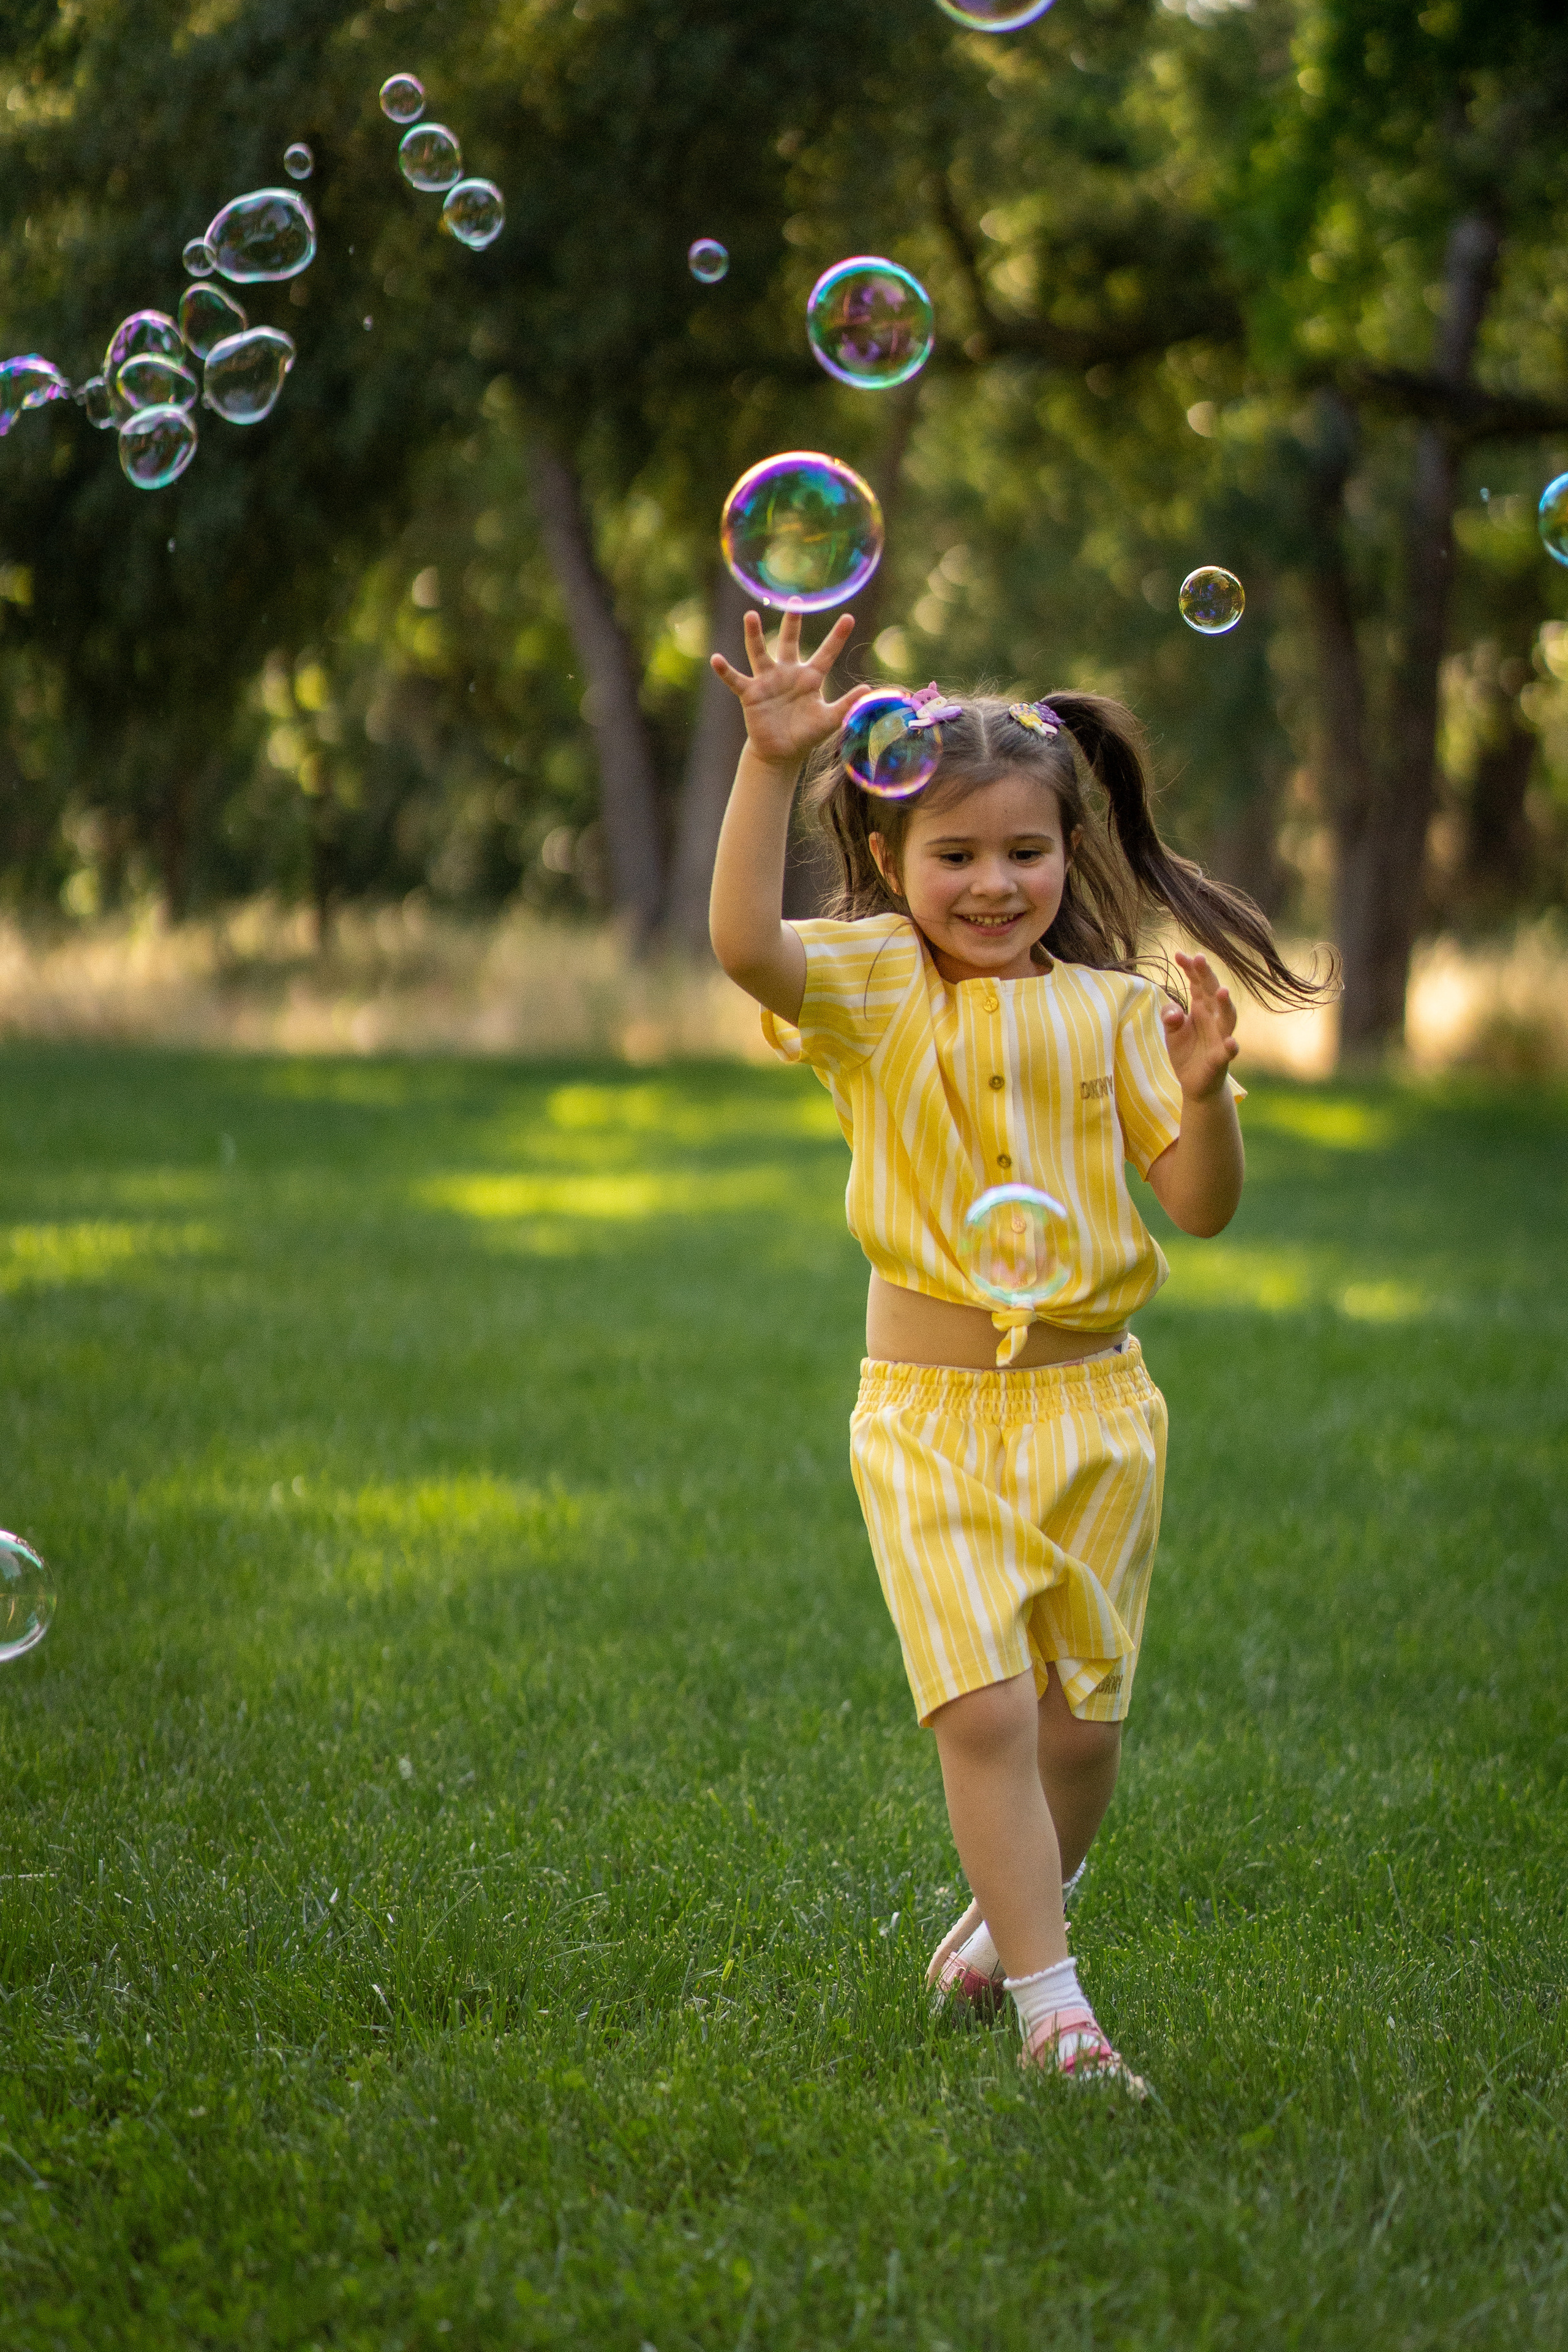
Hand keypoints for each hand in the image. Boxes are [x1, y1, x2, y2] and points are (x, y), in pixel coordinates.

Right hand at [710, 607, 862, 767]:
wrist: (781, 753)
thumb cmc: (806, 735)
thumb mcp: (829, 720)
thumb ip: (847, 704)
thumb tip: (868, 689)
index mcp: (810, 677)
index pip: (827, 653)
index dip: (837, 637)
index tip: (849, 618)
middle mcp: (788, 672)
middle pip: (789, 641)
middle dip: (793, 622)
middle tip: (795, 602)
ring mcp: (767, 681)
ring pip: (759, 653)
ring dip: (754, 635)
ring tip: (751, 615)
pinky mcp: (751, 694)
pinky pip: (736, 679)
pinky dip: (725, 671)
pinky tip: (716, 659)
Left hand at [1162, 951, 1238, 1098]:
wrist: (1196, 1084)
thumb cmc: (1187, 1051)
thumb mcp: (1171, 1031)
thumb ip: (1169, 1016)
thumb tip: (1173, 1012)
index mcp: (1201, 1008)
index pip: (1197, 983)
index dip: (1191, 969)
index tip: (1179, 954)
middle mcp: (1214, 1019)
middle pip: (1212, 993)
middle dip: (1207, 976)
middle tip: (1199, 959)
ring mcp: (1220, 1037)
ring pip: (1227, 1018)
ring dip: (1225, 1004)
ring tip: (1221, 990)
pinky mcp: (1221, 1059)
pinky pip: (1228, 1052)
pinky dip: (1231, 1047)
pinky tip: (1230, 1042)